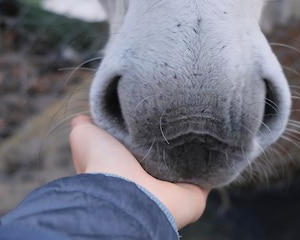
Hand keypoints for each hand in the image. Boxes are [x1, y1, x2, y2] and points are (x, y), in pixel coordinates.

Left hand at [69, 115, 209, 228]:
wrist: (125, 194)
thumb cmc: (102, 165)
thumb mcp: (85, 137)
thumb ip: (86, 126)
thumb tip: (83, 117)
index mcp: (126, 168)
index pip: (140, 144)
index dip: (143, 126)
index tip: (150, 104)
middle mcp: (151, 180)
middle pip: (167, 152)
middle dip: (173, 133)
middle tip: (180, 107)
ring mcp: (174, 188)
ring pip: (190, 161)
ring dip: (195, 143)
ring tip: (201, 116)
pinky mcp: (197, 192)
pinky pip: (210, 172)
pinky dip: (215, 158)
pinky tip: (217, 135)